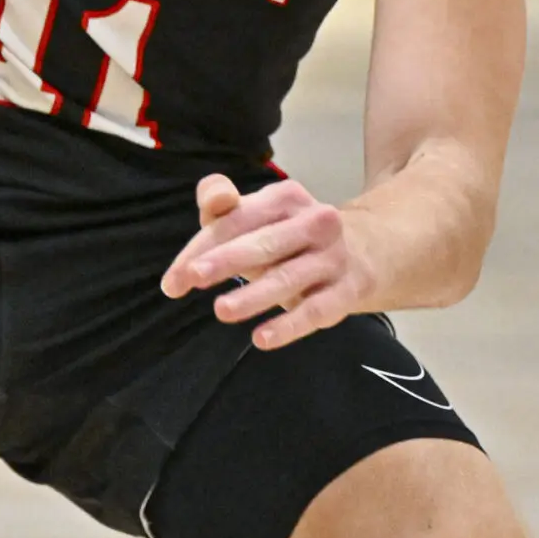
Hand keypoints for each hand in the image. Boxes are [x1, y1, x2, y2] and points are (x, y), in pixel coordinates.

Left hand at [161, 173, 373, 350]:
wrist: (363, 251)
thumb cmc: (290, 236)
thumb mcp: (258, 215)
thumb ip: (224, 208)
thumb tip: (213, 201)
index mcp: (286, 198)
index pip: (238, 219)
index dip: (203, 246)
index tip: (175, 280)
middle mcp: (315, 222)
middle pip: (265, 242)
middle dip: (227, 259)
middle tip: (193, 278)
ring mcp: (333, 256)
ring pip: (289, 277)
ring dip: (254, 295)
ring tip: (222, 309)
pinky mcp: (347, 290)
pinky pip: (317, 310)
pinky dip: (289, 325)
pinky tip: (261, 339)